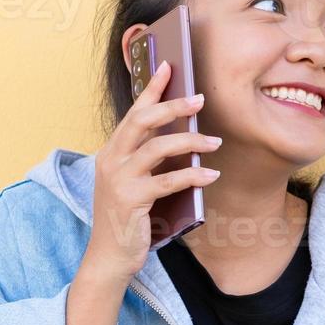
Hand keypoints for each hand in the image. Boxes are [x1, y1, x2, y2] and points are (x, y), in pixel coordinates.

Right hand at [83, 59, 223, 282]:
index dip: (151, 88)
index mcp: (112, 152)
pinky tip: (211, 173)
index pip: (134, 112)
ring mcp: (118, 180)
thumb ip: (151, 160)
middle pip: (142, 121)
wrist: (110, 258)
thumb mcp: (136, 183)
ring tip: (214, 142)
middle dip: (173, 106)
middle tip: (200, 99)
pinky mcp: (131, 200)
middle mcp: (111, 160)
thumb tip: (186, 138)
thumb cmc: (129, 219)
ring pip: (157, 148)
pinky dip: (193, 175)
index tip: (168, 66)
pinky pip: (168, 181)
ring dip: (190, 141)